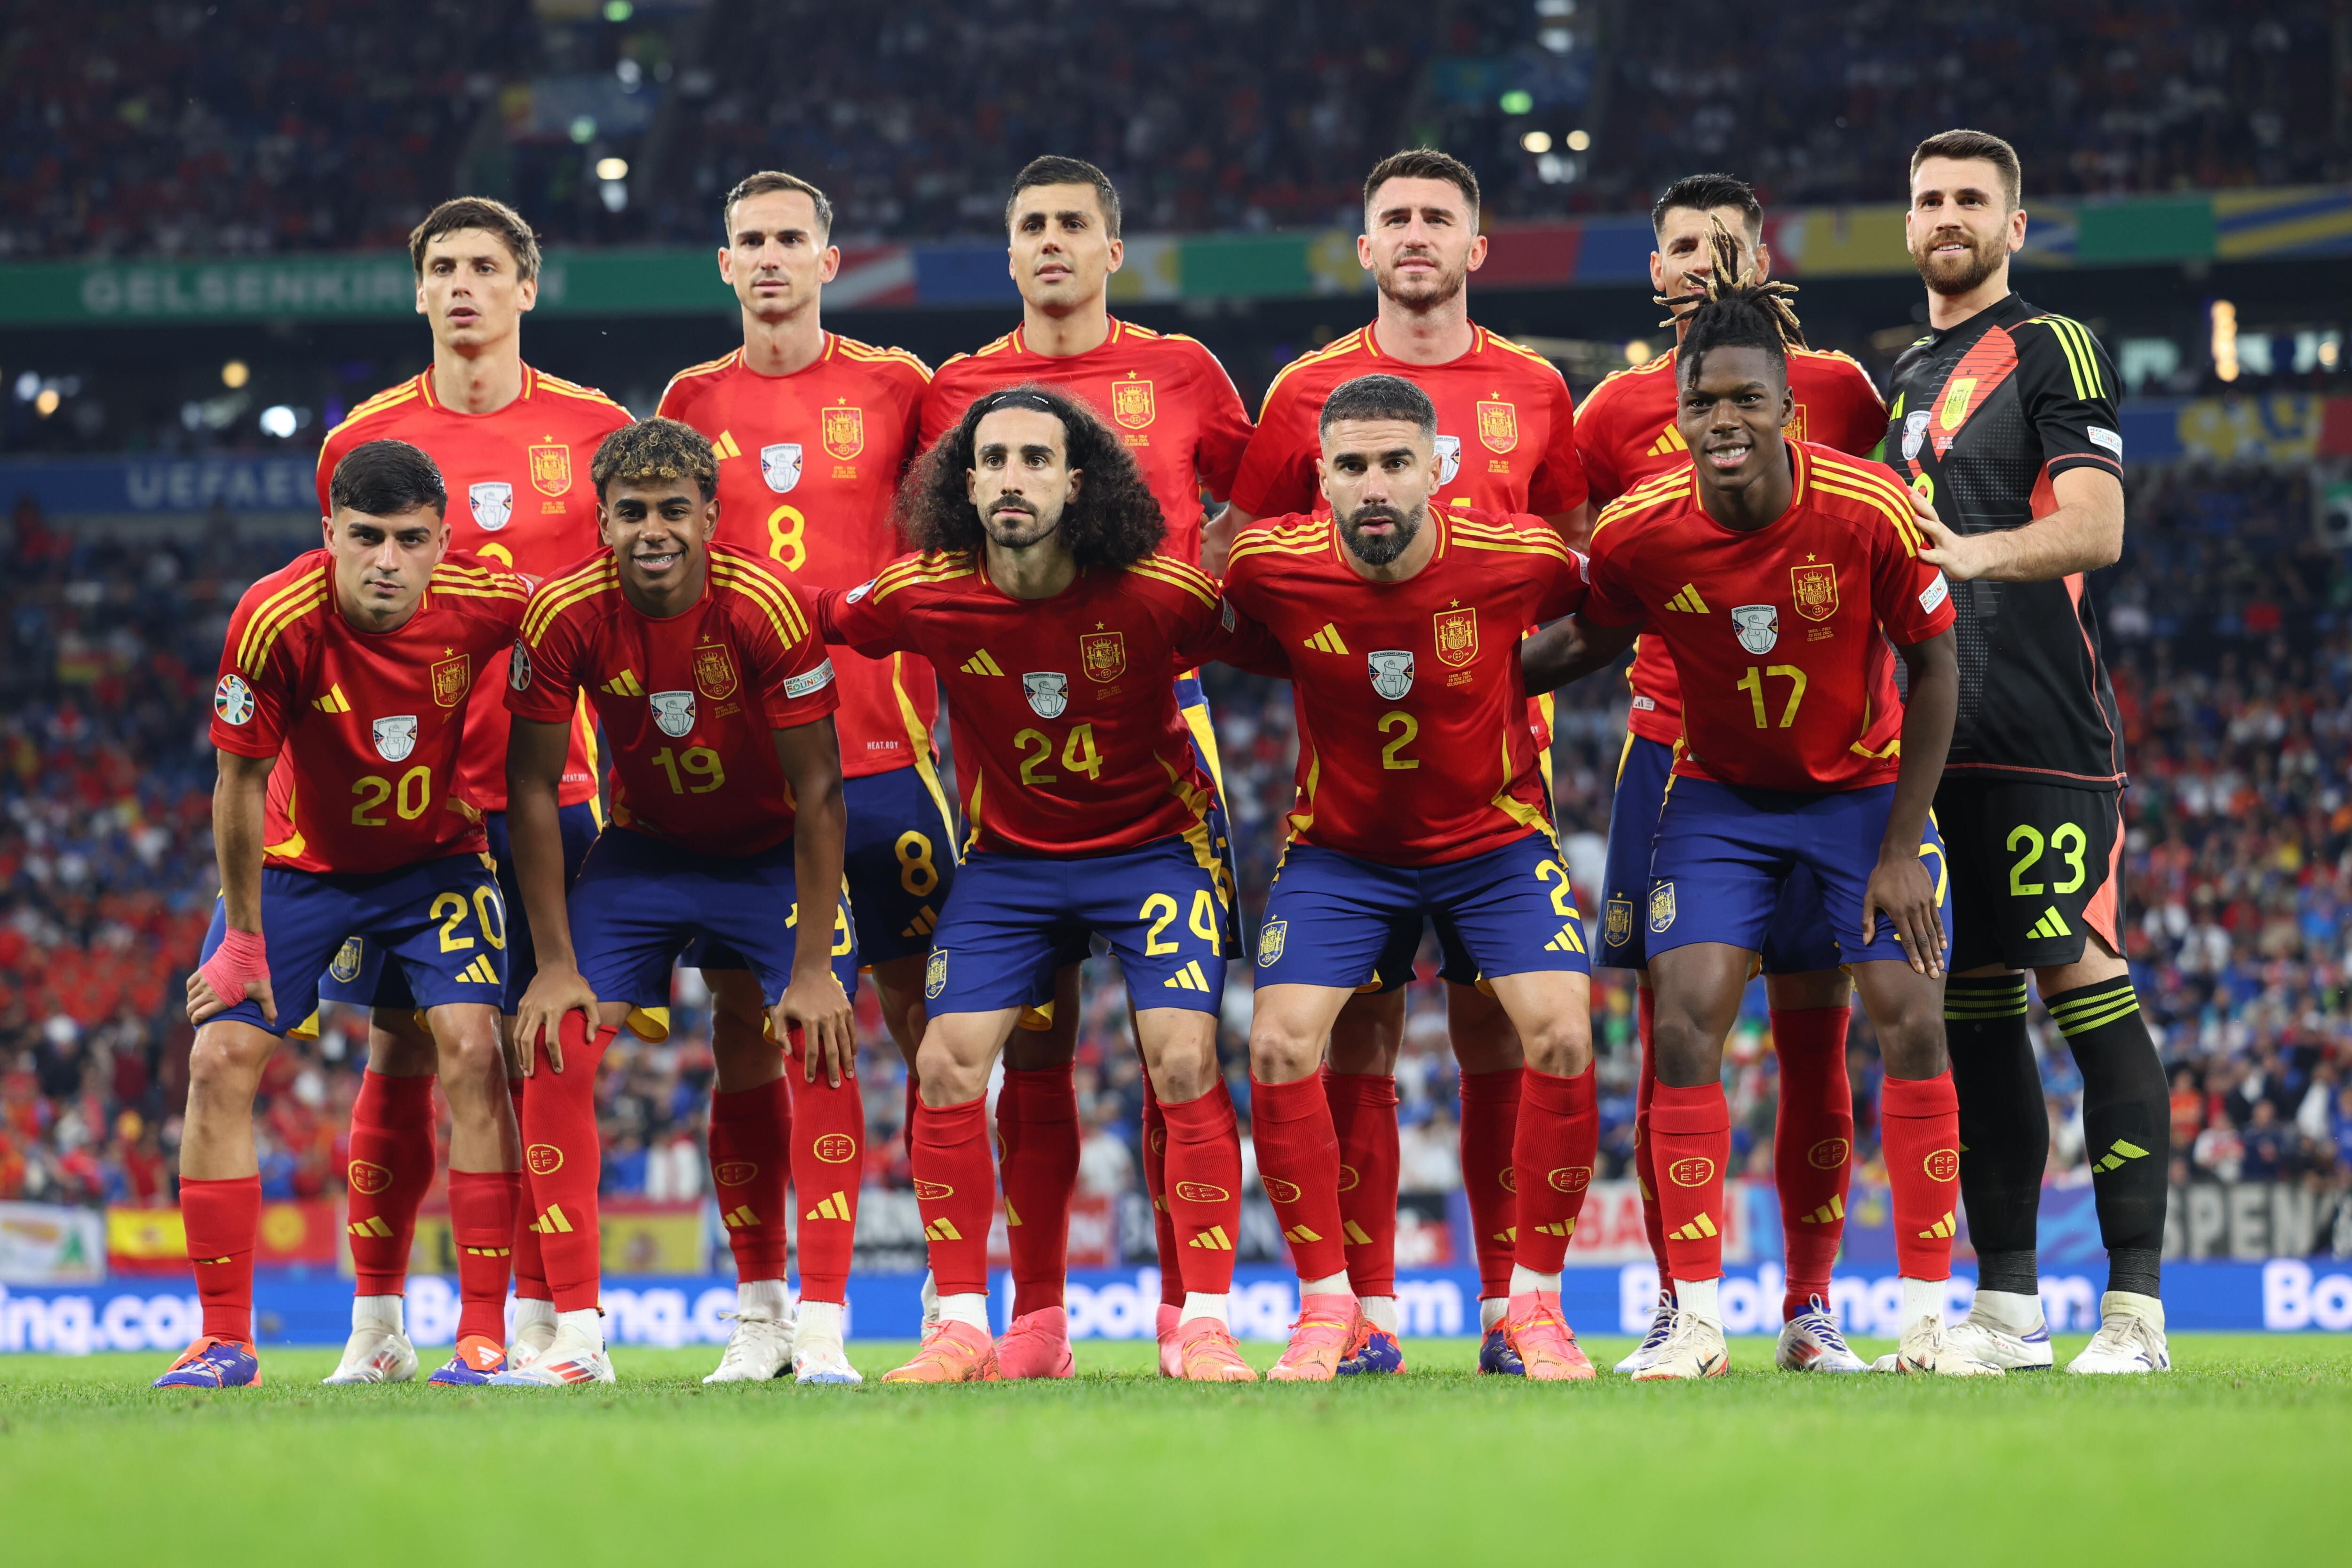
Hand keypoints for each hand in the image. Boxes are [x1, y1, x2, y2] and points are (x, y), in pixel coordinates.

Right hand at [187, 968, 275, 1026]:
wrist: (244, 949)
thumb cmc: (254, 972)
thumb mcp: (264, 992)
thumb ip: (268, 1009)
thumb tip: (273, 1024)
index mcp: (221, 999)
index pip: (200, 1015)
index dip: (197, 1021)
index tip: (199, 1024)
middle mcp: (209, 991)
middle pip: (191, 1007)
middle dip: (192, 1014)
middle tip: (197, 1017)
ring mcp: (204, 980)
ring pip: (190, 996)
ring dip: (192, 1003)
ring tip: (197, 1006)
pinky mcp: (203, 970)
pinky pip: (190, 984)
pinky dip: (191, 990)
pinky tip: (196, 992)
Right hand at [514, 962, 599, 1074]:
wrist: (554, 965)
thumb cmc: (575, 983)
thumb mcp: (590, 998)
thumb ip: (594, 1020)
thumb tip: (590, 1041)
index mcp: (554, 1010)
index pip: (552, 1040)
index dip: (555, 1057)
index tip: (559, 1069)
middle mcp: (537, 1010)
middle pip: (527, 1040)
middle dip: (528, 1059)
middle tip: (531, 1075)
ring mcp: (526, 1007)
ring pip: (518, 1035)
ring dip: (519, 1053)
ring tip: (525, 1068)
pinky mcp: (521, 1005)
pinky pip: (517, 1027)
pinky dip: (518, 1042)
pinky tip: (522, 1052)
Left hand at [775, 965, 854, 1087]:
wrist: (812, 972)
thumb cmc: (793, 995)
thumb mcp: (780, 1011)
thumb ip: (781, 1034)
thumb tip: (789, 1054)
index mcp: (810, 1021)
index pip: (812, 1051)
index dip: (811, 1067)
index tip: (810, 1080)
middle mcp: (827, 1019)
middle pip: (832, 1051)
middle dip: (833, 1070)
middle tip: (834, 1086)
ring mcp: (840, 1014)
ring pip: (845, 1043)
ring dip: (847, 1061)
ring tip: (848, 1076)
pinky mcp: (848, 1009)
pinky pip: (852, 1031)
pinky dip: (853, 1046)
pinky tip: (852, 1057)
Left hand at [1863, 850, 1946, 977]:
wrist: (1899, 857)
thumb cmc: (1881, 878)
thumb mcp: (1869, 898)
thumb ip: (1868, 921)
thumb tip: (1866, 941)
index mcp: (1897, 913)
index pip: (1907, 940)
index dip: (1913, 957)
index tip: (1919, 970)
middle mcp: (1913, 912)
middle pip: (1922, 940)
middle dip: (1928, 958)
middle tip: (1934, 973)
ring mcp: (1924, 905)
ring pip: (1932, 931)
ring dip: (1936, 949)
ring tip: (1940, 963)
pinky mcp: (1931, 899)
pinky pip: (1937, 919)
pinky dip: (1941, 933)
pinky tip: (1944, 944)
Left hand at [1911, 488, 1990, 582]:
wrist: (1973, 559)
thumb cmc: (1948, 546)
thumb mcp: (1936, 536)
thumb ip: (1923, 529)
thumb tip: (1904, 520)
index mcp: (1936, 526)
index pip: (1927, 509)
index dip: (1918, 498)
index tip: (1907, 487)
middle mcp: (1940, 532)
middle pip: (1931, 515)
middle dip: (1920, 505)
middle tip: (1909, 496)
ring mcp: (1945, 544)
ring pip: (1936, 532)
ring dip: (1925, 524)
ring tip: (1914, 518)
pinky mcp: (1948, 558)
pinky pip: (1937, 556)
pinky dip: (1928, 554)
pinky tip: (1919, 552)